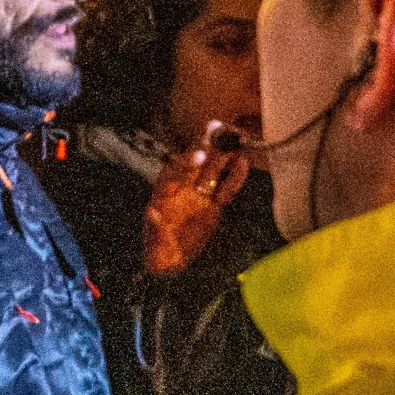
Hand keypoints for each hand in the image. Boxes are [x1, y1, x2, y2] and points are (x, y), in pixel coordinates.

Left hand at [142, 132, 251, 276]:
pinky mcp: (213, 209)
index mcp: (164, 193)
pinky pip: (225, 190)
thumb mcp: (154, 240)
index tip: (200, 155)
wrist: (171, 268)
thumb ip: (154, 226)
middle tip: (219, 127)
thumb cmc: (157, 251)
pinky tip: (244, 163)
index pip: (175, 173)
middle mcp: (182, 190)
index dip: (187, 163)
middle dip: (208, 145)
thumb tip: (150, 212)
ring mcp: (199, 197)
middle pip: (197, 164)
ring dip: (224, 156)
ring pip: (214, 172)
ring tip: (237, 139)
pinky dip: (235, 178)